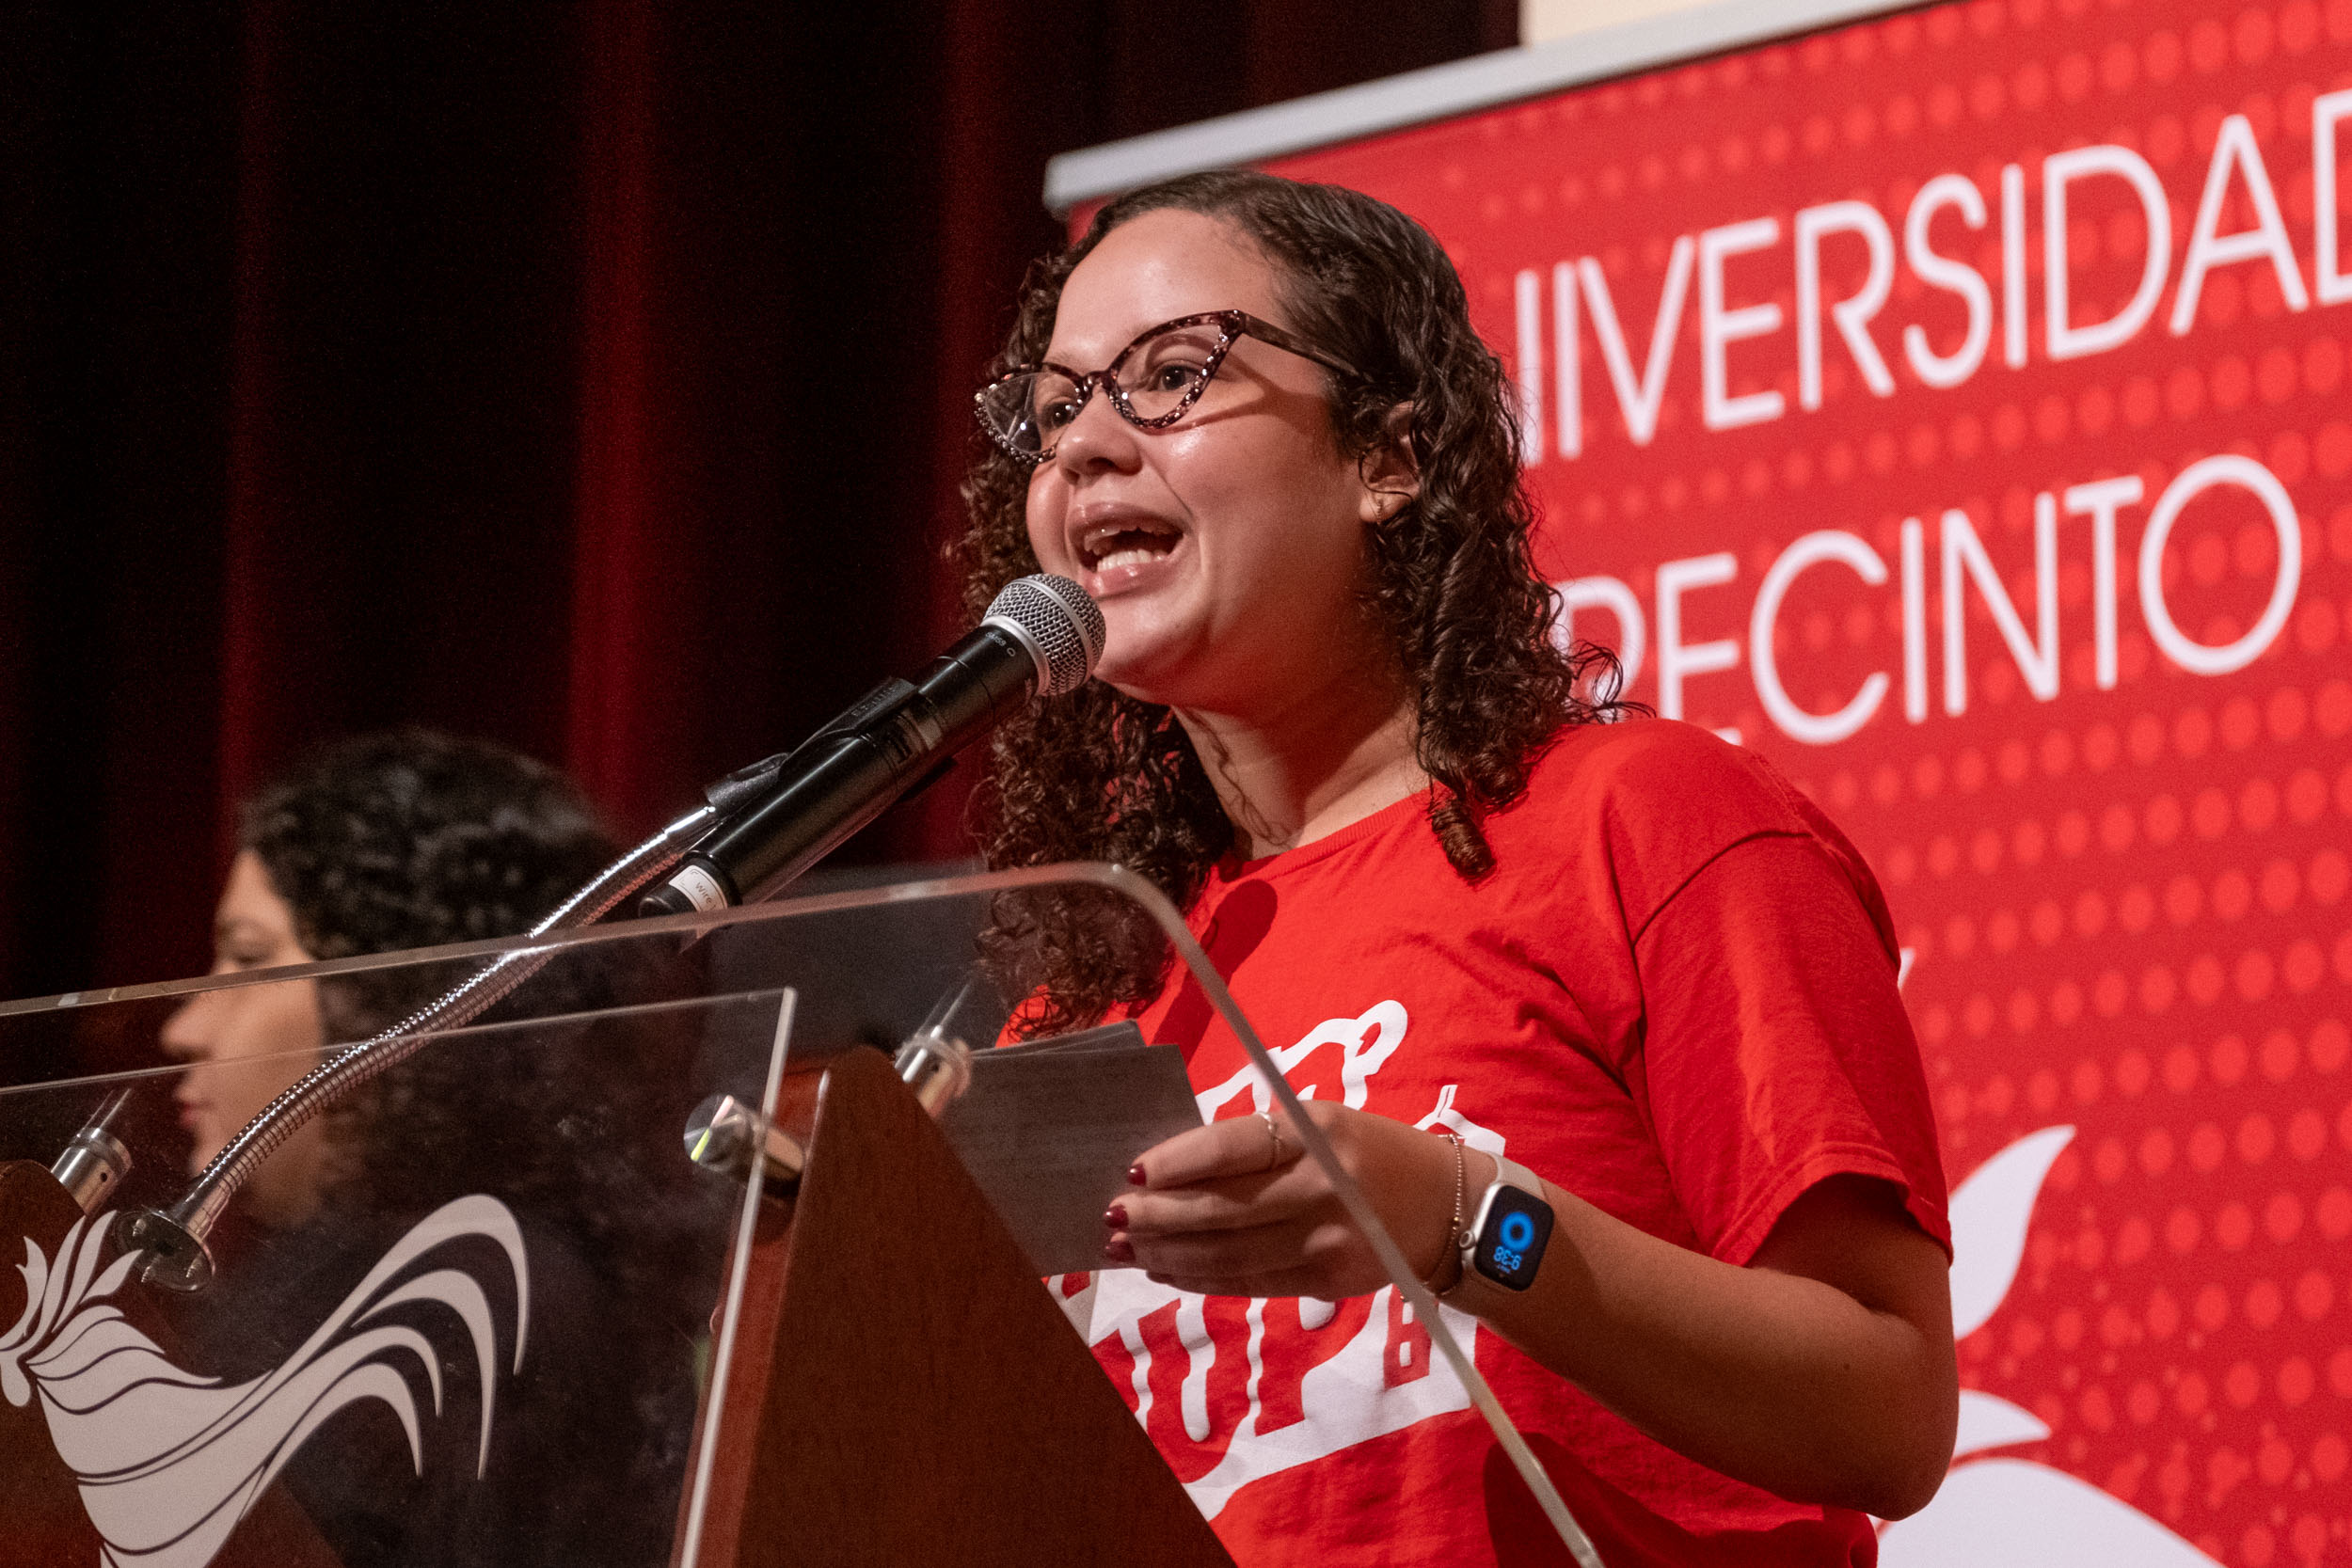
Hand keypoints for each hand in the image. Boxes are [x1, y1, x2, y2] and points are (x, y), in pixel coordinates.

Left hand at [1103, 1102, 1473, 1299]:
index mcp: (1318, 1133)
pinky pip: (1250, 1283)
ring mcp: (1326, 1240)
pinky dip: (1202, 1280)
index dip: (1176, 1163)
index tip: (1132, 1173)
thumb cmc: (1372, 1154)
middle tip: (1112, 1218)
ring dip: (1169, 1255)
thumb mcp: (1326, 1124)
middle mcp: (1322, 1186)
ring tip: (1127, 1249)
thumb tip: (1172, 1171)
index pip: (1232, 1148)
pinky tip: (1168, 1272)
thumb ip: (1261, 1143)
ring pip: (1229, 1254)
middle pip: (1223, 1209)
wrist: (1450, 1210)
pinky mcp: (1328, 1282)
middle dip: (1158, 1217)